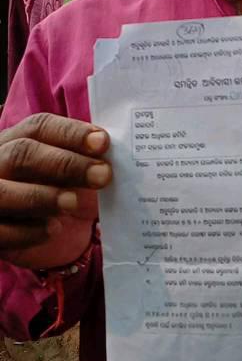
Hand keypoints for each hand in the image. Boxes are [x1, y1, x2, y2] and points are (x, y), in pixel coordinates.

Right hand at [0, 113, 111, 269]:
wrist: (45, 233)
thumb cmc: (60, 192)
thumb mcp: (74, 174)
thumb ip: (87, 162)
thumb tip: (112, 159)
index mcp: (17, 141)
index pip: (38, 128)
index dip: (71, 133)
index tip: (102, 142)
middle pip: (21, 154)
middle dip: (64, 164)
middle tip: (101, 175)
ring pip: (3, 192)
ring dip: (42, 197)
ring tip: (73, 203)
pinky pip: (2, 231)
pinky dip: (28, 231)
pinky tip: (53, 229)